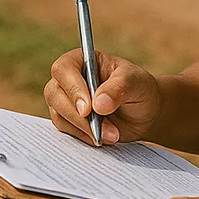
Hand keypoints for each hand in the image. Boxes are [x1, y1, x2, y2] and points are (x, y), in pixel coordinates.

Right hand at [44, 49, 162, 145]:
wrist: (144, 113)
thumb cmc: (140, 89)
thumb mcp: (136, 83)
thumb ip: (118, 88)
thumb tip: (98, 104)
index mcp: (83, 60)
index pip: (64, 69)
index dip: (72, 88)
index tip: (88, 108)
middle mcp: (70, 78)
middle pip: (54, 94)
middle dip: (76, 115)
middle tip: (99, 129)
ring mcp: (66, 100)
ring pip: (58, 115)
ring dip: (83, 129)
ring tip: (113, 134)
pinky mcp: (69, 120)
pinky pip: (66, 130)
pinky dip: (83, 137)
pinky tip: (104, 138)